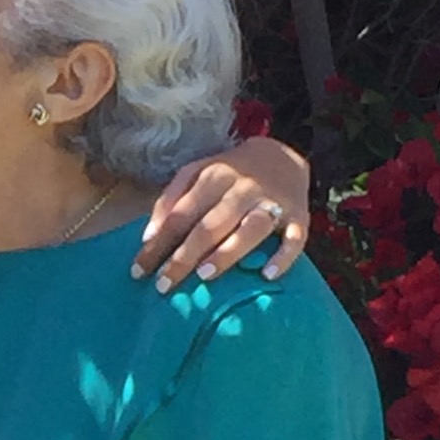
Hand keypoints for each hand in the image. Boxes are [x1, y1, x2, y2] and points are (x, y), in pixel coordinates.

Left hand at [130, 135, 309, 291]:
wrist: (283, 155)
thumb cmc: (229, 174)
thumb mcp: (196, 173)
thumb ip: (170, 200)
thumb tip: (149, 236)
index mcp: (214, 176)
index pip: (180, 215)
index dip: (158, 244)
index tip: (139, 271)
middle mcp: (243, 188)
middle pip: (210, 225)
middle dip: (184, 256)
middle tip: (164, 284)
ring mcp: (273, 202)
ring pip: (250, 229)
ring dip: (227, 252)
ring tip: (205, 276)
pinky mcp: (300, 217)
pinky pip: (295, 238)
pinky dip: (283, 256)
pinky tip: (267, 275)